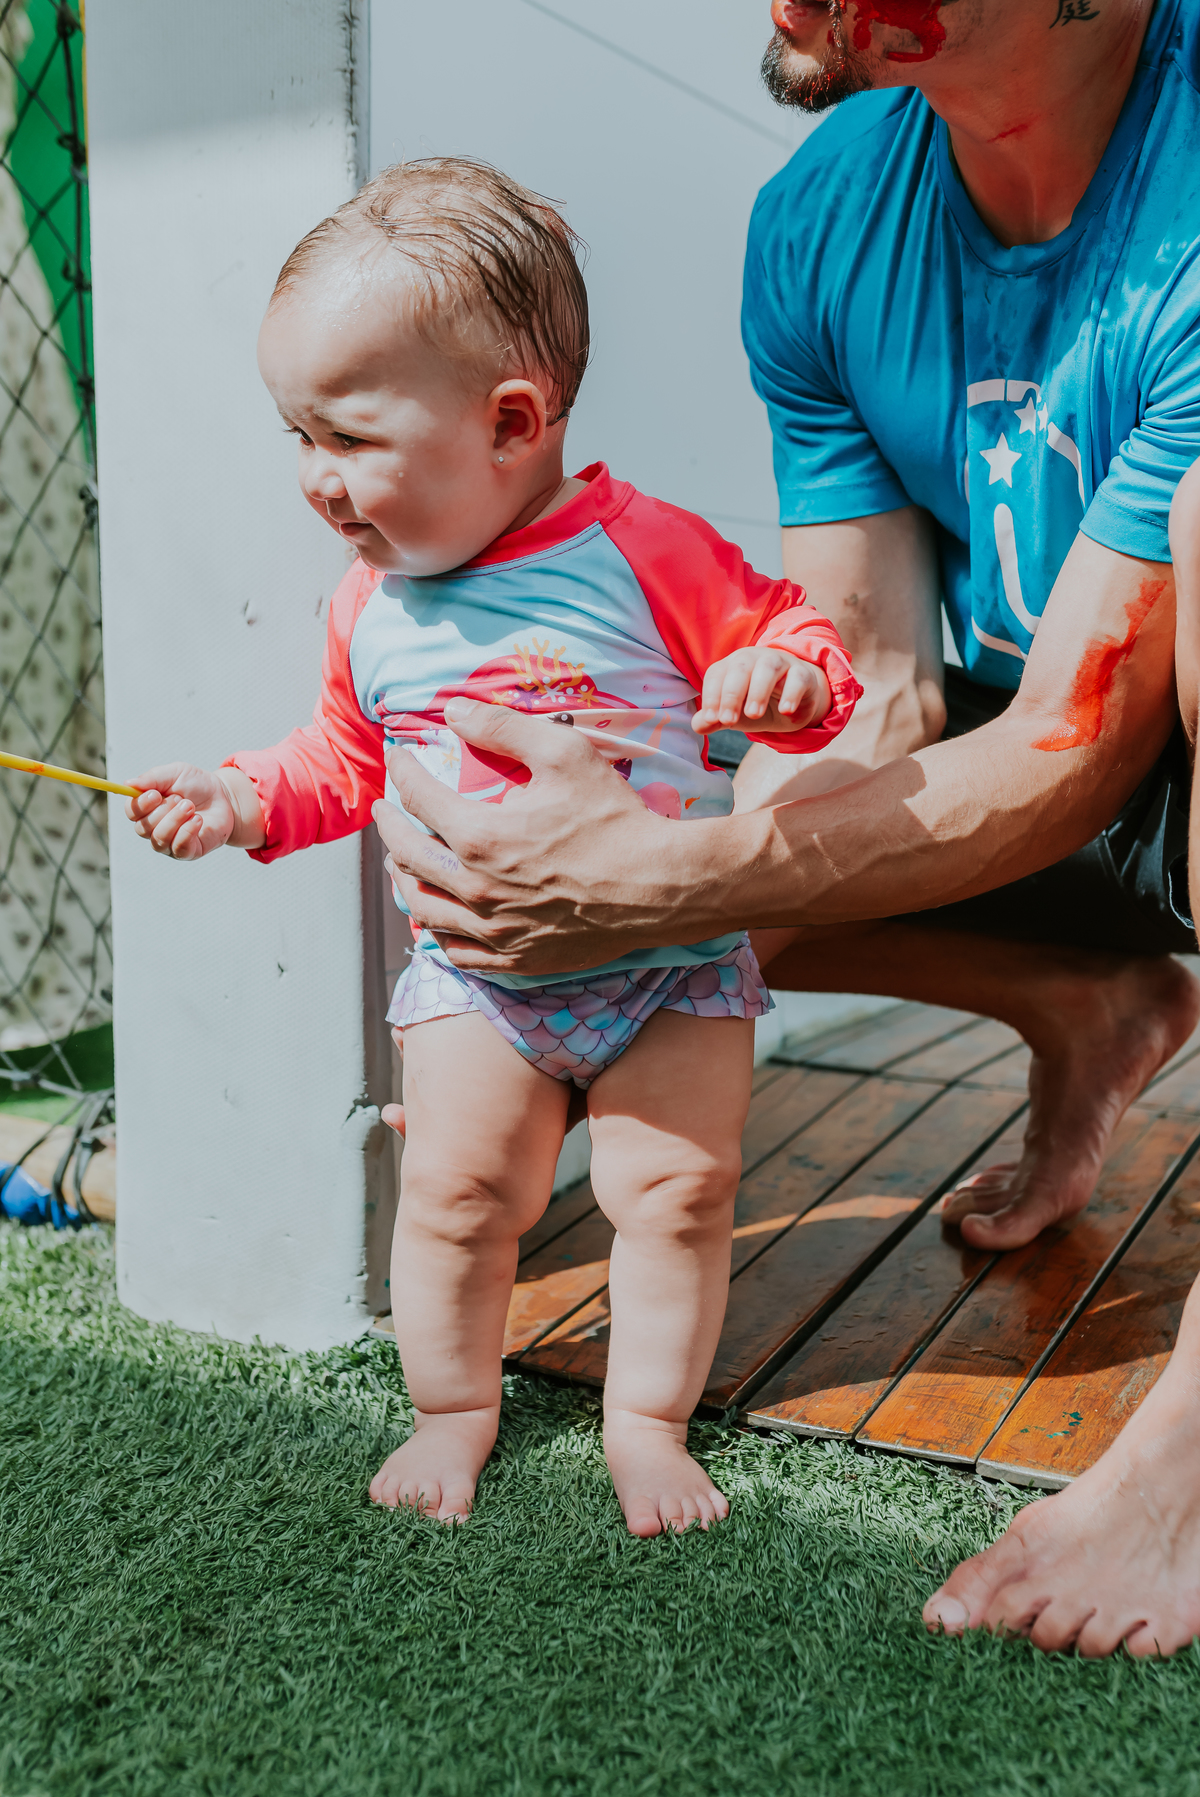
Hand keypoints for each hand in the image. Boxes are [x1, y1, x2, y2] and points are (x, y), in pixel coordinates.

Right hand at [125, 763, 262, 859]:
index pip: (131, 812)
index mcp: (147, 808)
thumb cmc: (197, 785)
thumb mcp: (176, 773)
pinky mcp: (187, 852)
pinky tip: (198, 820)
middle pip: (142, 827)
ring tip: (190, 806)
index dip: (140, 804)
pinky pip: (178, 848)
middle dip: (163, 810)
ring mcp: (169, 843)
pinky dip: (187, 831)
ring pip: (159, 838)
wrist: (225, 798)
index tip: (156, 794)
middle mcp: (154, 828)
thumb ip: (152, 777)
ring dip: (175, 819)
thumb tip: (128, 784)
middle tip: (182, 799)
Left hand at [372, 698, 756, 976]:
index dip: (402, 773)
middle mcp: (476, 889)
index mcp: (479, 836)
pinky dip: (437, 931)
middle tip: (387, 811)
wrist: (661, 887)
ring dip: (403, 880)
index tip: (398, 759)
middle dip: (390, 828)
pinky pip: (457, 951)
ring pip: (423, 909)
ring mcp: (494, 930)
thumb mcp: (564, 753)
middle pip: (407, 857)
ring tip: (400, 863)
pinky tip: (438, 918)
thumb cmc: (616, 818)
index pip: (418, 799)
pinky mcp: (516, 958)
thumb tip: (453, 710)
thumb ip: (502, 727)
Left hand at [692, 647, 830, 735]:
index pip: (716, 675)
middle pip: (740, 668)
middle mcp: (754, 658)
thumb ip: (714, 720)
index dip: (711, 697)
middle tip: (728, 721)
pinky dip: (791, 693)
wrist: (793, 704)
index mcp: (732, 665)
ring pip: (768, 668)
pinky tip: (785, 710)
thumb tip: (698, 725)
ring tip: (753, 714)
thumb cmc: (757, 704)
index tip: (711, 720)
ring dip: (758, 691)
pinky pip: (797, 678)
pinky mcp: (803, 674)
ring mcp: (780, 663)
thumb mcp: (734, 715)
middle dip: (731, 695)